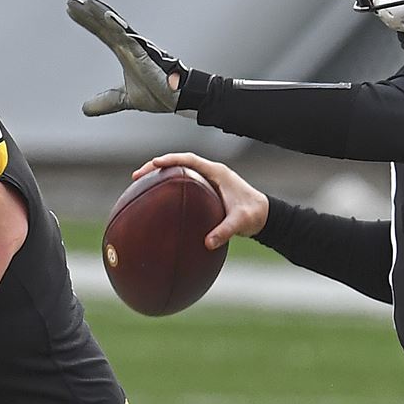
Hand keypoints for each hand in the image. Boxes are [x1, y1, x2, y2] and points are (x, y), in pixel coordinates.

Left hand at [67, 0, 187, 115]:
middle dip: (89, 14)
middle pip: (106, 26)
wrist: (180, 98)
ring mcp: (139, 48)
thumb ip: (106, 101)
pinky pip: (129, 37)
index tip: (73, 10)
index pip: (104, 33)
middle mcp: (132, 47)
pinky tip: (106, 16)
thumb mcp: (125, 99)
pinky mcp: (145, 53)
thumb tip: (85, 108)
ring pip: (116, 27)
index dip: (88, 22)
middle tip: (71, 2)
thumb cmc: (161, 94)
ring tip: (86, 2)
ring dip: (101, 14)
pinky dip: (117, 26)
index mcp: (127, 53)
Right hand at [133, 153, 267, 248]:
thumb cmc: (255, 215)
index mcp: (218, 173)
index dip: (171, 159)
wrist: (266, 216)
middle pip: (179, 163)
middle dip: (157, 166)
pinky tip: (157, 200)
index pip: (190, 160)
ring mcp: (208, 181)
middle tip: (137, 176)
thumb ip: (225, 231)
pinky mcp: (207, 190)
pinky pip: (184, 184)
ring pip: (180, 172)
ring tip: (139, 185)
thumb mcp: (241, 222)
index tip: (154, 164)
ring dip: (161, 176)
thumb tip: (207, 243)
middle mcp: (211, 173)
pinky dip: (169, 188)